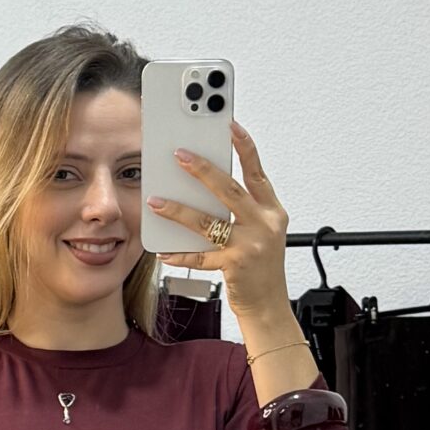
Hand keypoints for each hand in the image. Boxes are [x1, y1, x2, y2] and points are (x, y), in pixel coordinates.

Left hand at [145, 119, 289, 328]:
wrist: (269, 304)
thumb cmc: (260, 265)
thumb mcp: (259, 231)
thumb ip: (240, 209)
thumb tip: (204, 185)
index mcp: (272, 211)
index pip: (256, 173)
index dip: (245, 148)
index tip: (230, 126)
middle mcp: (264, 225)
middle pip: (230, 191)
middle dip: (203, 171)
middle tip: (180, 155)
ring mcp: (251, 246)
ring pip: (209, 222)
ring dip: (179, 211)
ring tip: (157, 202)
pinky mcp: (235, 266)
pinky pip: (201, 257)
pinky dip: (180, 254)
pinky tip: (163, 252)